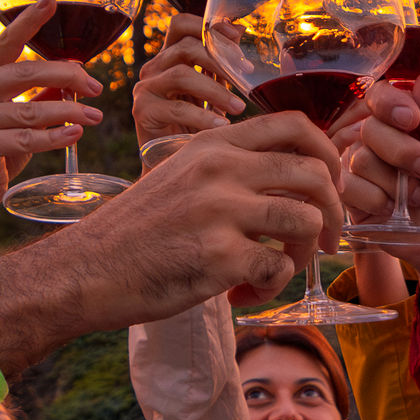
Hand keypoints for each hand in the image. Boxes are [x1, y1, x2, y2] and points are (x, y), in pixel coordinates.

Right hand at [0, 0, 103, 266]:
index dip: (29, 22)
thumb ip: (40, 95)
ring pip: (30, 110)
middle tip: (96, 87)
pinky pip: (24, 139)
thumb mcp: (18, 119)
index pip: (6, 43)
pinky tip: (75, 135)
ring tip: (94, 116)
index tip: (52, 1)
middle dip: (67, 77)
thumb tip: (76, 73)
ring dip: (69, 112)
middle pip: (26, 73)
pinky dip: (54, 137)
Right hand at [0, 111, 347, 367]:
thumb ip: (229, 170)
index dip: (329, 154)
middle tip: (326, 242)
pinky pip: (279, 268)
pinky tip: (243, 294)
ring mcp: (220, 211)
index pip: (294, 125)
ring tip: (278, 270)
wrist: (85, 271)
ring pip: (307, 220)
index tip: (331, 186)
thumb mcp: (180, 177)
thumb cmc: (136, 232)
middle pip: (314, 174)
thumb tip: (295, 181)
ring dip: (306, 254)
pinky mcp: (219, 256)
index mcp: (212, 145)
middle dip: (335, 212)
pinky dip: (272, 286)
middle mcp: (220, 169)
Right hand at [132, 13, 244, 145]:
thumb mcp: (213, 91)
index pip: (182, 25)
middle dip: (221, 60)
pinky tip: (222, 125)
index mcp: (170, 57)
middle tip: (246, 77)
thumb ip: (221, 65)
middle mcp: (155, 68)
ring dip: (215, 90)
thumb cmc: (197, 126)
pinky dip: (202, 117)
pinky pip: (176, 108)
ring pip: (181, 74)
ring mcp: (145, 88)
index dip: (207, 24)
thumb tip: (241, 32)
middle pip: (186, 47)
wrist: (174, 165)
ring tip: (238, 107)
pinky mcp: (142, 111)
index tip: (236, 34)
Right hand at [334, 74, 419, 311]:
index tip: (412, 120)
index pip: (380, 95)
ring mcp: (362, 169)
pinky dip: (378, 199)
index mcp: (407, 123)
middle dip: (403, 151)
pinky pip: (349, 186)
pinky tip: (395, 210)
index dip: (390, 104)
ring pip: (359, 156)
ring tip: (418, 197)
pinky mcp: (351, 198)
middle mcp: (380, 141)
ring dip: (395, 181)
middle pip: (369, 126)